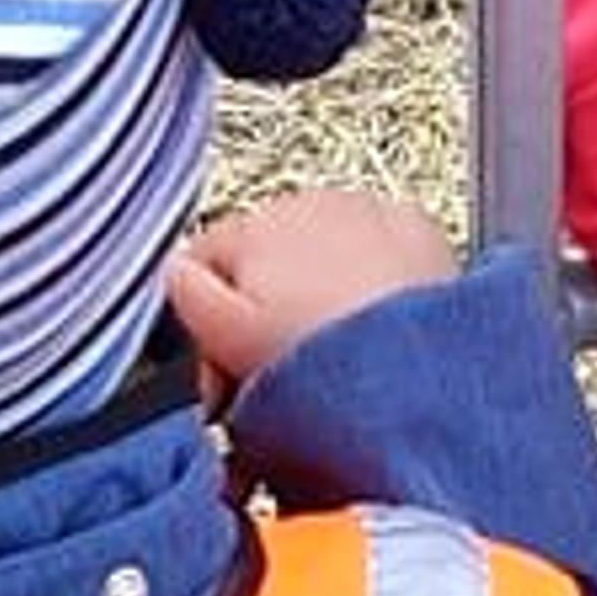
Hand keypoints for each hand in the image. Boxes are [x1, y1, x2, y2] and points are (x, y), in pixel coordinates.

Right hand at [163, 188, 455, 390]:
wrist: (422, 370)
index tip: (224, 392)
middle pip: (263, 268)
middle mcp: (311, 202)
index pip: (200, 267)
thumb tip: (174, 270)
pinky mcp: (418, 233)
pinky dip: (373, 296)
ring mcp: (369, 212)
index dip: (204, 340)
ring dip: (317, 309)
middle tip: (276, 393)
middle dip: (263, 327)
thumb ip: (184, 291)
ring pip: (319, 264)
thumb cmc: (325, 363)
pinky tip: (375, 342)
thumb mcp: (225, 338)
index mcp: (254, 224)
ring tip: (330, 373)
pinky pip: (378, 263)